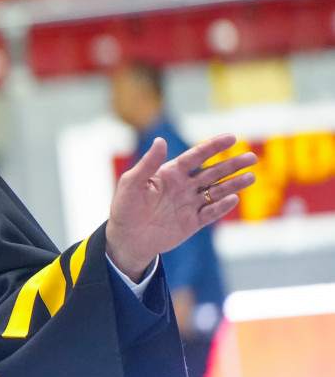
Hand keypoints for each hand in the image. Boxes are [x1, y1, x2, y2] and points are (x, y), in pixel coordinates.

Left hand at [105, 134, 256, 280]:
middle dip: (232, 164)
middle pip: (212, 172)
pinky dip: (221, 206)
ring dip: (233, 184)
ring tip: (250, 177)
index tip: (231, 137)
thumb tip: (160, 140)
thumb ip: (147, 164)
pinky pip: (210, 213)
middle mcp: (183, 186)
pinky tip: (232, 198)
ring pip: (216, 191)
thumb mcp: (131, 183)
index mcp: (170, 173)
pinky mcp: (192, 223)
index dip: (213, 146)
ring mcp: (189, 204)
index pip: (196, 156)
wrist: (126, 239)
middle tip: (251, 157)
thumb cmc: (125, 208)